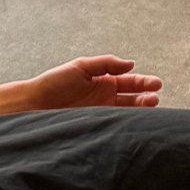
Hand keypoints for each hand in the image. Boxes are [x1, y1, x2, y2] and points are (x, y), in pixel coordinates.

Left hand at [3, 55, 164, 112]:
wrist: (33, 104)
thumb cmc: (54, 83)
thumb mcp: (81, 66)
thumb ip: (106, 64)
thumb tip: (130, 64)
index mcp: (104, 81)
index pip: (130, 82)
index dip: (144, 83)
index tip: (157, 84)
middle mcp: (105, 98)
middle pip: (132, 98)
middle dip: (145, 97)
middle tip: (154, 99)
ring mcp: (100, 113)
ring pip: (126, 112)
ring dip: (139, 110)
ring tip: (149, 108)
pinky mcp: (93, 126)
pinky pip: (113, 125)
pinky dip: (125, 124)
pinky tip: (133, 123)